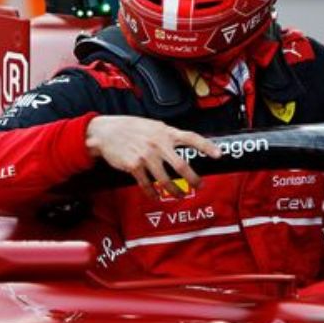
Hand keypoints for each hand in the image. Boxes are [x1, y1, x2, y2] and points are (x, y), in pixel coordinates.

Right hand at [85, 115, 220, 198]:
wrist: (105, 132)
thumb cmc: (130, 128)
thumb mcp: (152, 125)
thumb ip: (167, 135)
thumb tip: (183, 144)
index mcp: (165, 132)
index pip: (191, 138)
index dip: (206, 147)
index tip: (218, 155)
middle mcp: (157, 144)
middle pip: (181, 166)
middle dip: (193, 179)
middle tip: (199, 186)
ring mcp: (146, 156)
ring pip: (165, 180)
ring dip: (174, 191)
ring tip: (179, 195)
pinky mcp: (134, 166)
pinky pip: (147, 185)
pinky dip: (153, 193)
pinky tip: (156, 196)